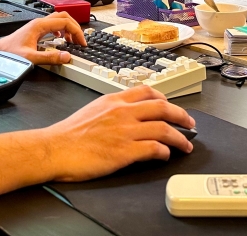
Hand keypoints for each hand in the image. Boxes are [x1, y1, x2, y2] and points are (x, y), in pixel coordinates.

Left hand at [0, 13, 86, 65]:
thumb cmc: (8, 53)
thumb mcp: (31, 58)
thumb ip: (49, 58)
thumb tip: (66, 57)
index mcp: (40, 25)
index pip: (65, 22)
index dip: (76, 31)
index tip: (81, 43)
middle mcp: (39, 23)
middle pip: (64, 17)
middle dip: (75, 27)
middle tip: (79, 40)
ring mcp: (37, 26)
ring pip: (58, 20)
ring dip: (68, 28)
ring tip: (72, 41)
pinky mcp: (35, 30)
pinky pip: (53, 25)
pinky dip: (61, 31)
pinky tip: (60, 39)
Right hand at [43, 86, 194, 180]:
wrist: (55, 148)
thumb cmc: (69, 134)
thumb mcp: (93, 109)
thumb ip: (112, 108)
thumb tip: (125, 113)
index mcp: (114, 100)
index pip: (147, 91)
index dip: (164, 98)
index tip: (171, 104)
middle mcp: (123, 112)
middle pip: (162, 107)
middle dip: (181, 115)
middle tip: (190, 123)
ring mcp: (125, 131)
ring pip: (163, 128)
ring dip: (180, 137)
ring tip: (186, 145)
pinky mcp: (124, 151)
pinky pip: (154, 148)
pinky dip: (164, 151)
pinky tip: (166, 155)